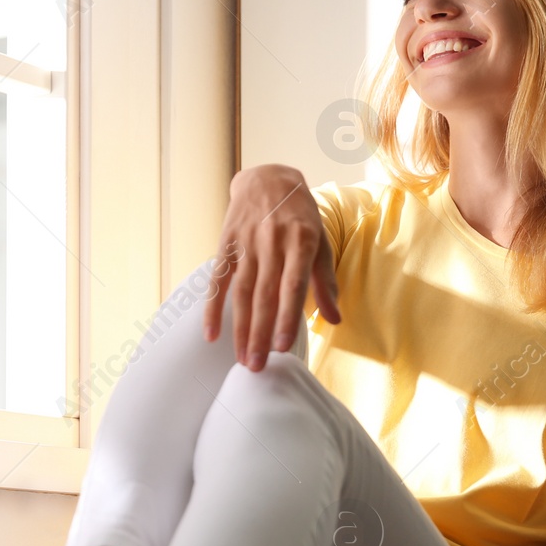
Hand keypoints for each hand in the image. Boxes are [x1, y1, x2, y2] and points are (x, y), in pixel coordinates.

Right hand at [202, 164, 340, 370]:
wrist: (268, 178)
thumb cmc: (300, 216)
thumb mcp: (320, 242)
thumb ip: (326, 282)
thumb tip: (335, 319)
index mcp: (300, 242)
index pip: (292, 287)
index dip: (287, 318)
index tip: (283, 348)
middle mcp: (272, 242)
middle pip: (264, 295)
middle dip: (260, 334)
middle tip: (257, 367)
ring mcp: (246, 243)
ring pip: (242, 292)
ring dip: (241, 328)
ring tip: (242, 358)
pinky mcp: (226, 244)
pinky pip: (218, 280)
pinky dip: (212, 307)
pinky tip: (210, 333)